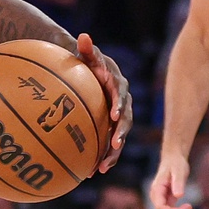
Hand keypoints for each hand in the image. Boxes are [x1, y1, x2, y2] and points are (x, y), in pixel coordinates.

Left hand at [76, 33, 131, 171]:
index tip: (114, 115)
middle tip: (114, 144)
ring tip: (103, 168)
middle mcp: (121, 102)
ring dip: (112, 152)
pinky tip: (92, 172)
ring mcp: (117, 116)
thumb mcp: (86, 54)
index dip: (119, 104)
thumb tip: (83, 36)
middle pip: (125, 120)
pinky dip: (102, 156)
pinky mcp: (110, 127)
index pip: (121, 95)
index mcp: (117, 85)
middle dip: (120, 134)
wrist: (87, 72)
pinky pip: (109, 143)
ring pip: (118, 136)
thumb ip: (86, 48)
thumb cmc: (84, 62)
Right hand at [150, 151, 191, 208]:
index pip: (161, 207)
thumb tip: (179, 195)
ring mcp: (160, 200)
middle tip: (189, 207)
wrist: (173, 160)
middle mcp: (156, 197)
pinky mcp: (165, 201)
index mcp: (157, 190)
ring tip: (188, 208)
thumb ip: (178, 182)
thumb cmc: (176, 164)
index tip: (188, 207)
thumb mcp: (179, 171)